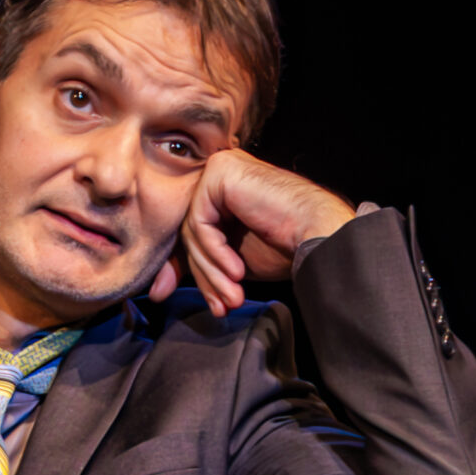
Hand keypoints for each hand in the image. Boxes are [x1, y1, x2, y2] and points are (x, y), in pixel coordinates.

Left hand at [146, 148, 356, 316]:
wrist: (320, 234)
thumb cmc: (285, 246)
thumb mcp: (229, 261)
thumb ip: (196, 264)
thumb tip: (155, 289)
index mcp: (220, 190)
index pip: (191, 233)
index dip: (189, 272)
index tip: (195, 302)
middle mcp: (217, 173)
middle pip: (190, 233)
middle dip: (204, 276)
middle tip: (221, 306)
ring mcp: (218, 168)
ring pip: (192, 231)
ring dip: (212, 272)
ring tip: (232, 296)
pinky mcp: (220, 173)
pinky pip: (200, 222)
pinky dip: (215, 252)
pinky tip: (236, 270)